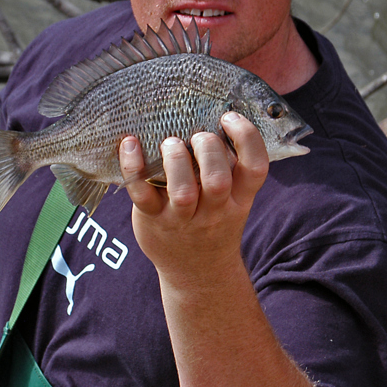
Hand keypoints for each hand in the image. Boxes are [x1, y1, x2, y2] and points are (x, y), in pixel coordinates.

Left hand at [119, 112, 268, 285]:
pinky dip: (133, 165)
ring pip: (182, 191)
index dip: (247, 138)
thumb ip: (231, 167)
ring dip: (175, 159)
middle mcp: (214, 211)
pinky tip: (130, 144)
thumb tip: (216, 113)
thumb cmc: (214, 221)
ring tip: (170, 143)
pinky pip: (141, 193)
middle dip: (207, 149)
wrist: (197, 273)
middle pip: (217, 180)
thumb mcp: (234, 200)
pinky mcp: (152, 219)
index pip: (255, 168)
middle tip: (198, 136)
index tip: (230, 117)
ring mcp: (182, 218)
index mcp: (239, 199)